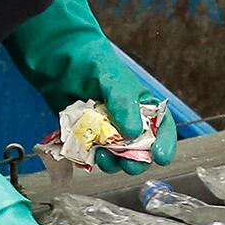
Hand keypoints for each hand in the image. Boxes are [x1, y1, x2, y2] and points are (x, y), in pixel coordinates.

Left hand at [2, 0, 178, 171]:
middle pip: (140, 150)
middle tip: (126, 163)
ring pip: (116, 158)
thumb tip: (132, 134)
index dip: (165, 144)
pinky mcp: (86, 136)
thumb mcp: (115, 82)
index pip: (163, 129)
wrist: (60, 61)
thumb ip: (125, 106)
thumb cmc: (94, 64)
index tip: (161, 158)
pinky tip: (86, 152)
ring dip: (111, 162)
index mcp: (144, 107)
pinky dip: (91, 158)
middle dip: (135, 160)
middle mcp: (128, 122)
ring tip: (100, 154)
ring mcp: (107, 131)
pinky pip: (93, 155)